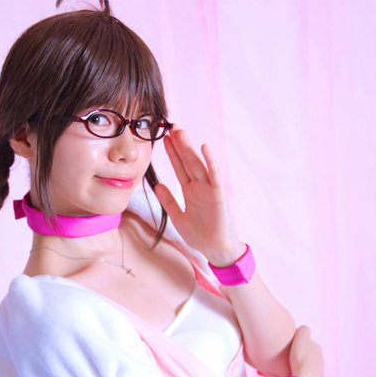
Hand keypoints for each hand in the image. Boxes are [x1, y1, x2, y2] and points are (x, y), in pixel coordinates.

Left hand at [153, 127, 241, 262]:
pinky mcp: (218, 195)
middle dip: (179, 145)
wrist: (216, 250)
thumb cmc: (200, 235)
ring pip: (198, 164)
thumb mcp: (178, 217)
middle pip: (187, 162)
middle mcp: (200, 186)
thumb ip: (168, 201)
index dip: (172, 153)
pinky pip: (214, 176)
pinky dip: (210, 162)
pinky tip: (204, 148)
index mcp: (190, 191)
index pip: (179, 167)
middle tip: (171, 127)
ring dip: (190, 148)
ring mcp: (209, 189)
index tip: (164, 138)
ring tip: (181, 132)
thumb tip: (157, 186)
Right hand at [258, 326, 324, 376]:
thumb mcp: (302, 337)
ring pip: (289, 371)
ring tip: (260, 371)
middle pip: (294, 359)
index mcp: (316, 351)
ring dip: (275, 371)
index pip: (303, 344)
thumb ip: (303, 330)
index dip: (290, 343)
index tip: (277, 343)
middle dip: (280, 359)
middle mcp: (315, 364)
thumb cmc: (302, 359)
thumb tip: (303, 328)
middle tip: (267, 358)